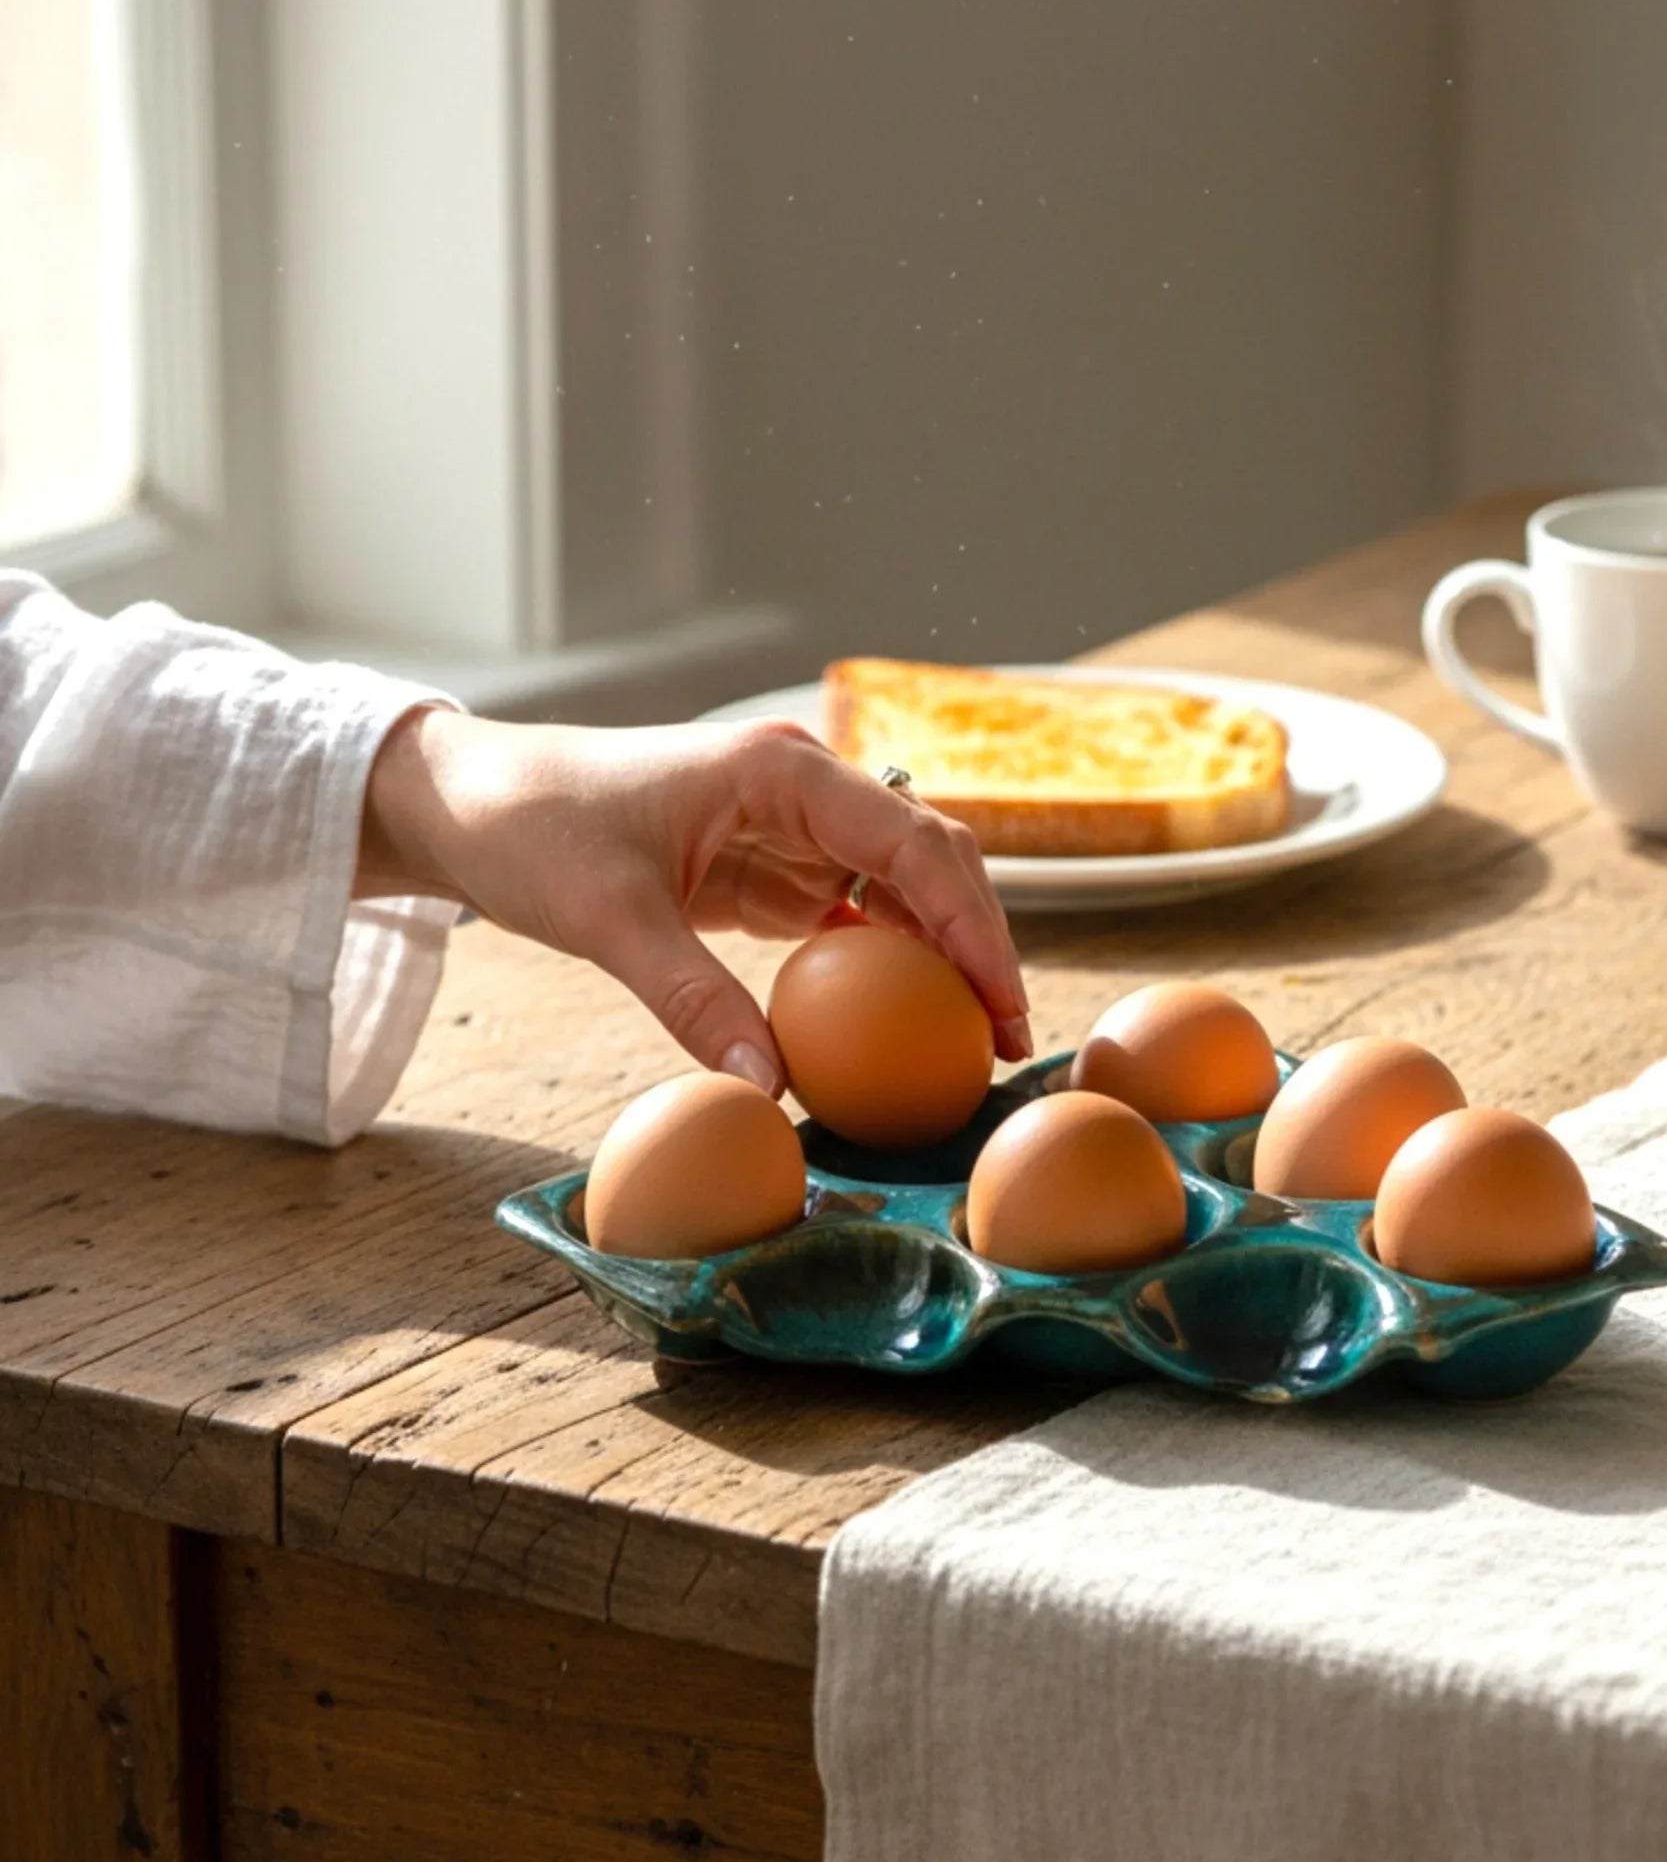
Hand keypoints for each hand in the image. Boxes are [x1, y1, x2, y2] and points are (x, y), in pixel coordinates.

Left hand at [355, 708, 1031, 1089]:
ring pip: (901, 885)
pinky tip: (897, 1022)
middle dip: (977, 942)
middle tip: (1005, 1039)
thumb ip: (693, 1000)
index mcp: (780, 771)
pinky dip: (883, 962)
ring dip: (938, 955)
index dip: (972, 925)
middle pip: (929, 856)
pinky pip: (851, 911)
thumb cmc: (531, 831)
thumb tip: (769, 1090)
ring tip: (967, 1040)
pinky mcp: (768, 865)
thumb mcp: (610, 920)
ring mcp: (789, 825)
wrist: (466, 802)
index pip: (914, 843)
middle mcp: (802, 787)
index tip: (1001, 1006)